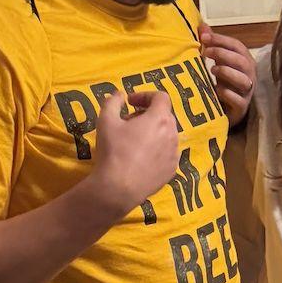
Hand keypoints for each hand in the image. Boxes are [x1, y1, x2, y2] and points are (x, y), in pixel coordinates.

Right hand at [86, 91, 179, 221]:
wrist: (119, 188)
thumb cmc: (113, 151)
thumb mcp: (106, 120)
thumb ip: (113, 101)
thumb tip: (119, 94)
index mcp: (160, 119)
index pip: (161, 97)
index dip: (145, 95)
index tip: (130, 103)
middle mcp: (173, 134)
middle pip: (165, 116)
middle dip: (147, 114)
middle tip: (128, 122)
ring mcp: (175, 154)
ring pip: (167, 135)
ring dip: (153, 132)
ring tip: (133, 141)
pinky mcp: (173, 170)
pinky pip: (167, 152)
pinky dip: (157, 149)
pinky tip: (140, 158)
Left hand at [199, 24, 255, 126]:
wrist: (227, 111)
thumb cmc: (224, 83)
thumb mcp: (218, 62)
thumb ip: (212, 44)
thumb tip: (202, 25)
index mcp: (245, 62)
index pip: (238, 46)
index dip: (222, 40)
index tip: (204, 37)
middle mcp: (250, 76)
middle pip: (243, 62)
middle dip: (224, 54)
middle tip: (206, 52)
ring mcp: (247, 93)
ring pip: (244, 81)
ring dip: (227, 73)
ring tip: (212, 70)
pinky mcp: (242, 108)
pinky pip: (238, 100)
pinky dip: (228, 94)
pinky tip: (217, 90)